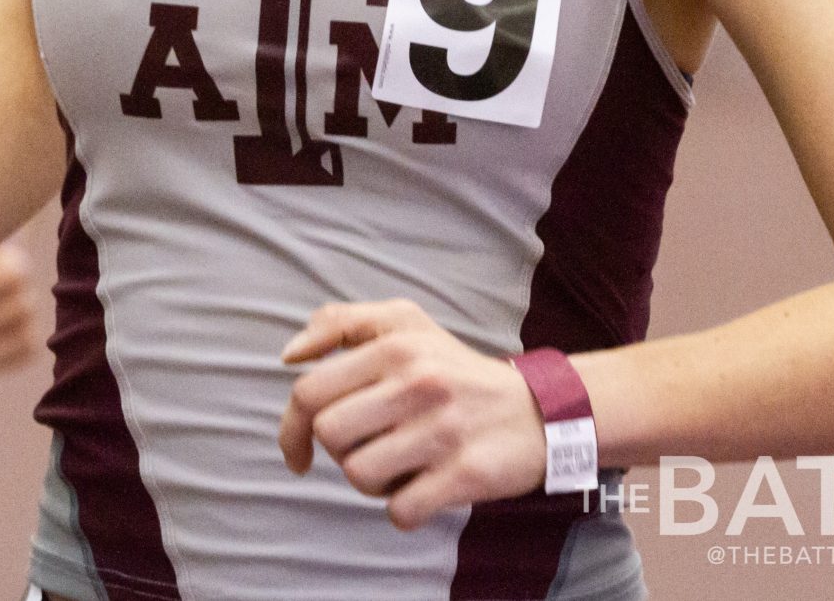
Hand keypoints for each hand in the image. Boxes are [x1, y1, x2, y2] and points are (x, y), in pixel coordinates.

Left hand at [278, 299, 547, 528]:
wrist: (543, 410)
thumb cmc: (455, 370)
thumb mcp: (404, 324)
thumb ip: (340, 323)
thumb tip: (289, 356)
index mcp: (395, 345)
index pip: (309, 392)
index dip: (292, 428)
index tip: (299, 450)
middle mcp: (418, 382)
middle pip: (330, 436)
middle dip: (338, 452)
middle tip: (367, 448)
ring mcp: (442, 429)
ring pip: (359, 475)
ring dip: (371, 483)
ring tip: (398, 467)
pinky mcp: (466, 474)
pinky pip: (399, 510)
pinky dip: (402, 509)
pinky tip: (420, 490)